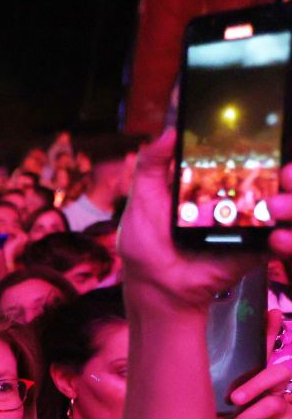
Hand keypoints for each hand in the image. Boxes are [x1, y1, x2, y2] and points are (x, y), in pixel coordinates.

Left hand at [118, 130, 291, 312]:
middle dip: (290, 175)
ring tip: (277, 204)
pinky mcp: (258, 250)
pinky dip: (286, 238)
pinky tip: (276, 237)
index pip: (250, 161)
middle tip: (285, 171)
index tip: (269, 136)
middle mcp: (239, 202)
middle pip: (279, 181)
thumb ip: (153, 166)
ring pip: (288, 208)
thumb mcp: (143, 200)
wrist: (156, 286)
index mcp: (216, 185)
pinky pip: (285, 241)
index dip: (265, 150)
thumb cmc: (147, 244)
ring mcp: (252, 226)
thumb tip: (169, 132)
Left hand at [216, 362, 291, 418]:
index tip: (226, 396)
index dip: (247, 375)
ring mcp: (286, 414)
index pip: (263, 368)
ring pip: (272, 405)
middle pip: (279, 374)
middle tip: (235, 399)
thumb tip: (213, 412)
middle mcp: (277, 396)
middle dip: (256, 383)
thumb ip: (218, 413)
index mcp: (260, 389)